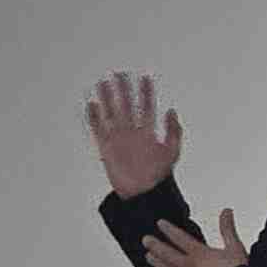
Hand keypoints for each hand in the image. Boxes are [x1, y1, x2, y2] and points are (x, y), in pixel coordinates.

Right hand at [87, 74, 183, 198]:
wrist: (142, 194)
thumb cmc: (158, 175)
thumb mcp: (172, 152)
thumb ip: (174, 132)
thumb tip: (172, 111)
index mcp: (148, 131)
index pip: (147, 106)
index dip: (146, 91)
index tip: (145, 77)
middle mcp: (132, 131)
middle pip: (126, 105)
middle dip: (123, 89)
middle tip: (120, 73)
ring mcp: (119, 138)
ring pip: (112, 113)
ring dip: (107, 98)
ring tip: (103, 83)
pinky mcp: (106, 147)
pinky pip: (98, 128)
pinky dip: (94, 117)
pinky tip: (91, 104)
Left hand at [141, 211, 248, 266]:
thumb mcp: (235, 247)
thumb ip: (227, 229)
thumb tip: (226, 212)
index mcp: (200, 254)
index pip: (180, 238)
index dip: (168, 229)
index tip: (160, 224)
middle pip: (168, 254)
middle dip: (155, 245)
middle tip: (145, 240)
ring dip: (157, 263)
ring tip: (148, 257)